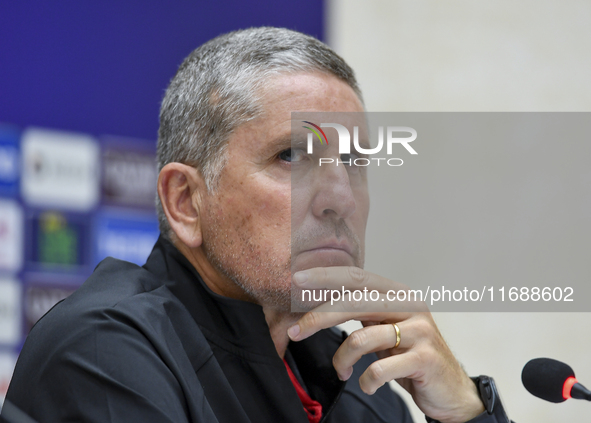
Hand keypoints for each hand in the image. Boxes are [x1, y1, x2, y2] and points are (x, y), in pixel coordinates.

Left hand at [288, 266, 483, 422]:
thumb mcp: (384, 329)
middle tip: (295, 332)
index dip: (325, 277)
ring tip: (342, 372)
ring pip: (361, 339)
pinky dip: (365, 381)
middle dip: (318, 317)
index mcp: (397, 294)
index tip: (297, 280)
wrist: (450, 390)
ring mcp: (419, 330)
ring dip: (342, 360)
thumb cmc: (409, 356)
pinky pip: (379, 369)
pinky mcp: (425, 358)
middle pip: (353, 302)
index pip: (356, 278)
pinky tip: (368, 384)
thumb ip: (361, 313)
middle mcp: (410, 305)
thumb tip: (316, 303)